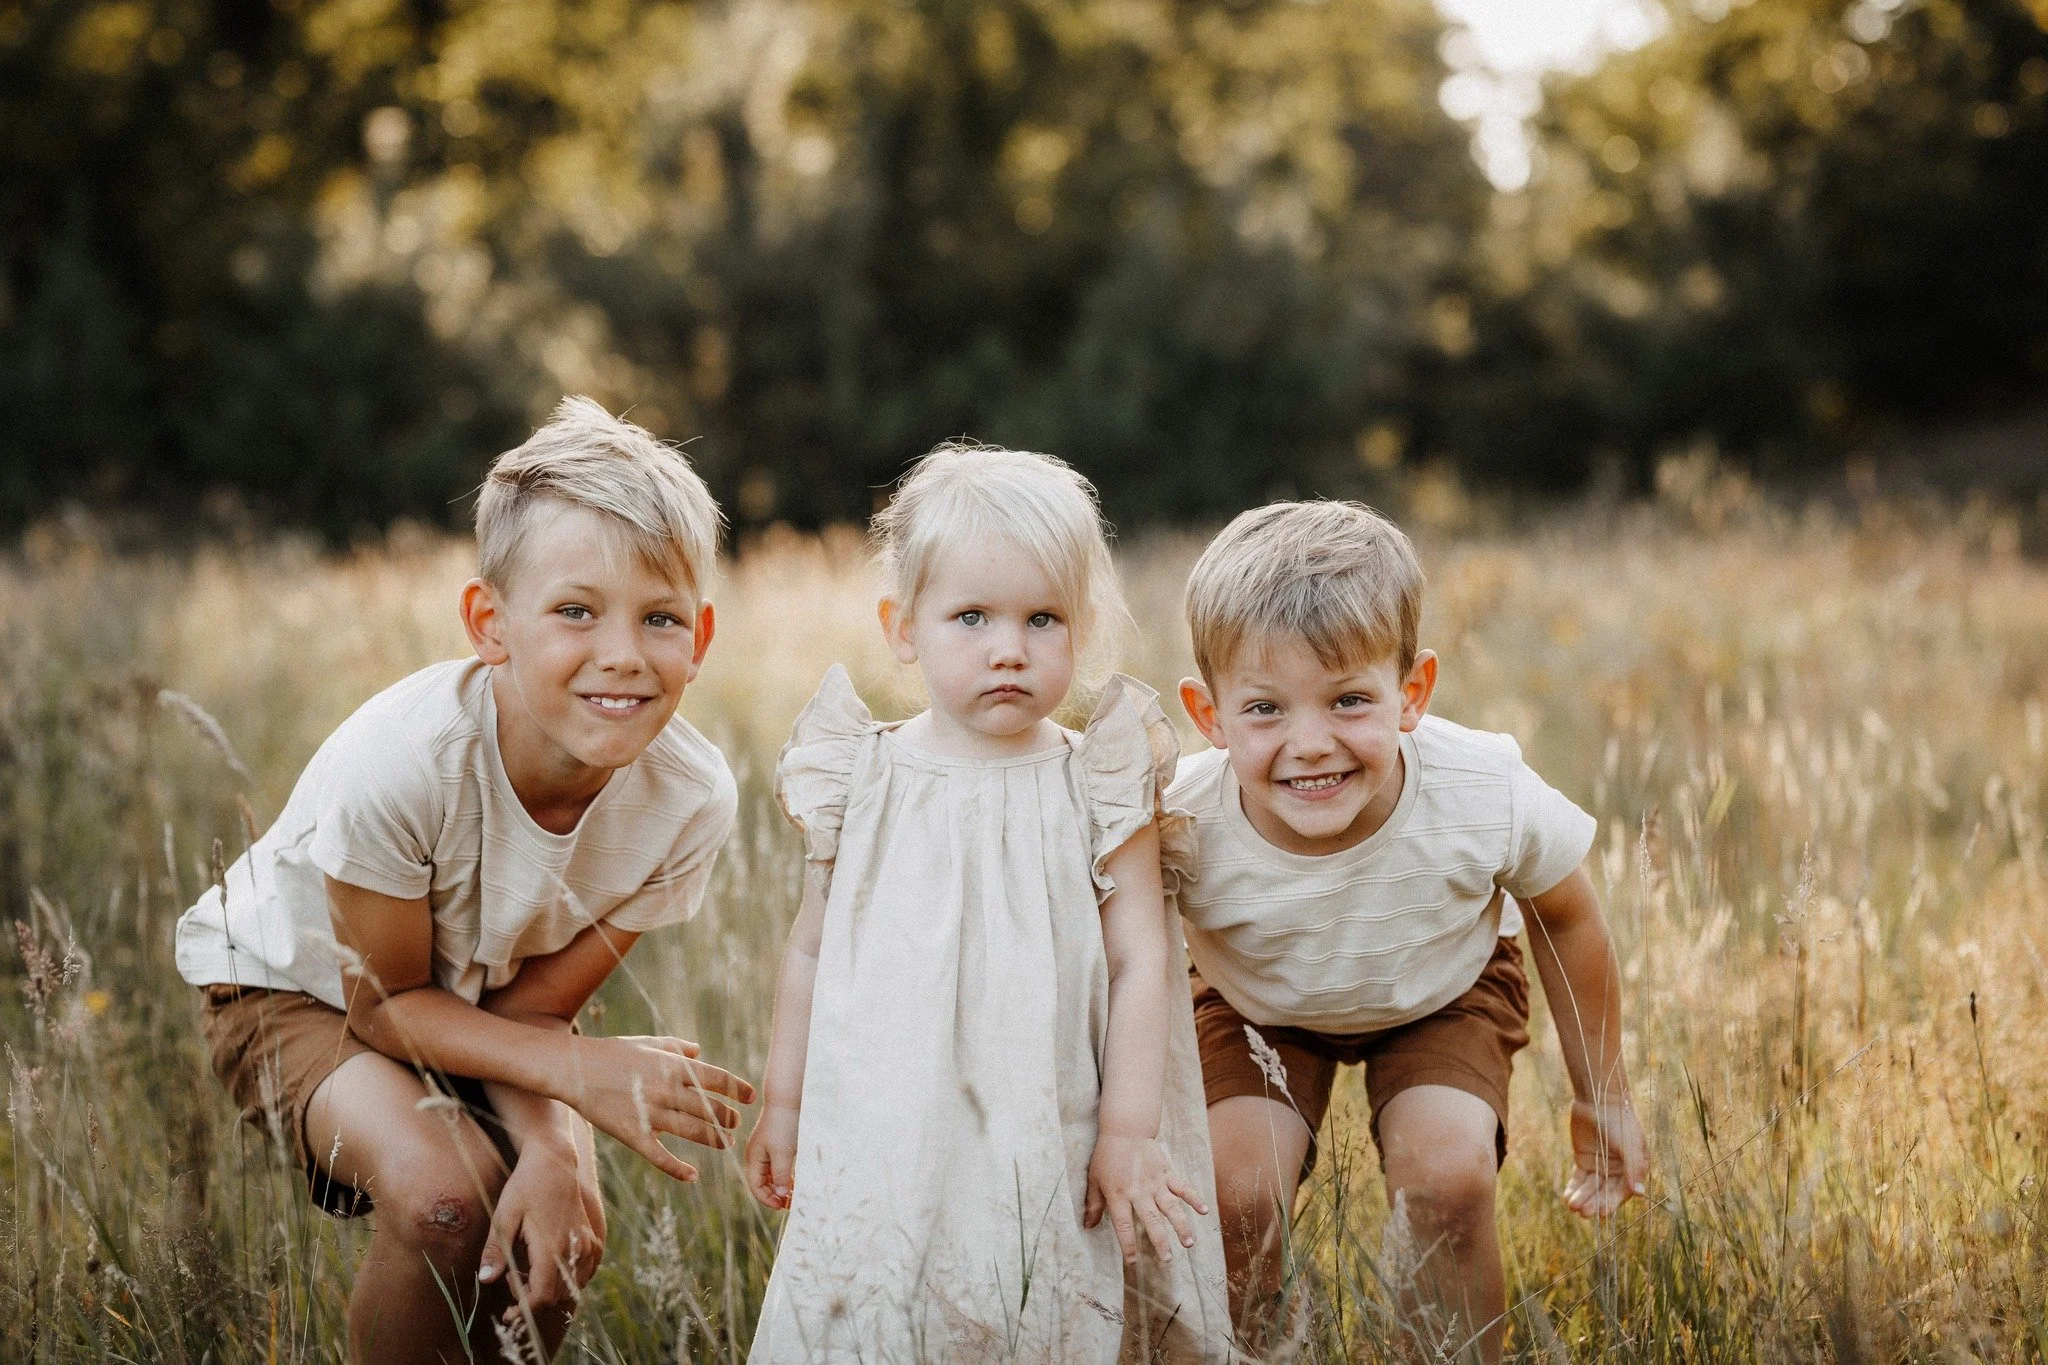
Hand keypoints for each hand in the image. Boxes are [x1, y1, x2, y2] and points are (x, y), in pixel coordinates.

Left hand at [478, 1140, 603, 1319]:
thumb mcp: (503, 1217)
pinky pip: (585, 1271)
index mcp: (550, 1247)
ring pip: (571, 1285)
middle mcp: (573, 1248)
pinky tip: (549, 1264)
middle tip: (512, 1278)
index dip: (524, 1309)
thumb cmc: (525, 1186)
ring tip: (528, 1270)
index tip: (508, 1313)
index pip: (542, 1296)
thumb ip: (495, 1251)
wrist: (554, 1160)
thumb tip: (486, 1280)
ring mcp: (585, 1243)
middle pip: (556, 1295)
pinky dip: (567, 1277)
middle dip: (532, 1297)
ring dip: (550, 1288)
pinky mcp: (591, 1237)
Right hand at [557, 1034, 755, 1181]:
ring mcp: (650, 1113)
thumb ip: (676, 1046)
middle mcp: (666, 1089)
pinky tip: (693, 1176)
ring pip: (693, 1132)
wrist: (573, 1068)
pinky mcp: (632, 1134)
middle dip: (727, 1118)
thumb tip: (700, 1052)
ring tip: (726, 1143)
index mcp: (673, 1065)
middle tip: (736, 1124)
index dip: (738, 1089)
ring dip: (714, 1139)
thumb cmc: (612, 1053)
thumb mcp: (648, 1043)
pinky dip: (678, 1169)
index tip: (750, 1097)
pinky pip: (660, 1156)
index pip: (717, 1079)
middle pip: (710, 1108)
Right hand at [744, 1103, 799, 1209]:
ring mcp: (768, 1151)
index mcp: (753, 1158)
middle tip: (792, 1203)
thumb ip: (780, 1175)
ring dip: (782, 1187)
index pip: (756, 1187)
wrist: (789, 1099)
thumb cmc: (784, 1125)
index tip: (783, 1205)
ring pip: (773, 1176)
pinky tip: (797, 1181)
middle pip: (763, 1183)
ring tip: (796, 1195)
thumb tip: (780, 1195)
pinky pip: (780, 1167)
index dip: (768, 1199)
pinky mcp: (779, 1146)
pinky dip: (787, 1176)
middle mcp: (758, 1156)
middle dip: (776, 1195)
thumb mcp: (783, 1153)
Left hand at [1083, 1133, 1207, 1262]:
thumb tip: (1087, 1227)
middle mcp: (1139, 1192)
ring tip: (1189, 1243)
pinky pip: (1182, 1187)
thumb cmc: (1106, 1156)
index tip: (1133, 1261)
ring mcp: (1155, 1183)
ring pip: (1171, 1208)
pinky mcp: (1166, 1173)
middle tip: (1167, 1260)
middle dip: (1160, 1242)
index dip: (1128, 1245)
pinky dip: (1194, 1198)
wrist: (1125, 1129)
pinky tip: (1204, 1210)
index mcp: (1118, 1195)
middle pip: (1151, 1221)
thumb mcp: (1094, 1179)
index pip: (1124, 1226)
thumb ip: (1093, 1205)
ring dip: (1181, 1226)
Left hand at [1564, 1093, 1647, 1218]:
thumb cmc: (1620, 1121)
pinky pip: (1579, 1179)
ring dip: (1583, 1198)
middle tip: (1584, 1213)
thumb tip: (1639, 1193)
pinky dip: (1574, 1188)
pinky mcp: (1583, 1160)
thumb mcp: (1630, 1145)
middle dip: (1595, 1203)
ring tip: (1573, 1206)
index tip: (1602, 1214)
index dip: (1612, 1203)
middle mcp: (1618, 1171)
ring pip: (1591, 1188)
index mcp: (1634, 1169)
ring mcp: (1600, 1166)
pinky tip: (1568, 1198)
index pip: (1622, 1192)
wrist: (1599, 1098)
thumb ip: (1633, 1168)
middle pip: (1605, 1192)